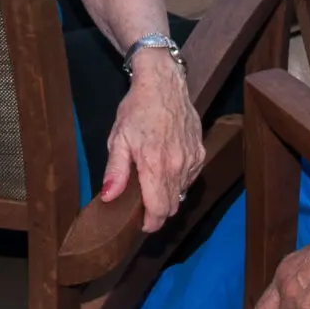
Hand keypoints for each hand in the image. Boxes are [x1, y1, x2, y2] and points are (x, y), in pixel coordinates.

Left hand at [98, 51, 202, 232]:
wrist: (164, 83)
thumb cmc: (137, 109)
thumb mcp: (118, 138)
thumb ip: (115, 171)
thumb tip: (109, 198)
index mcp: (155, 165)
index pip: (159, 210)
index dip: (150, 224)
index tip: (140, 225)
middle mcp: (178, 166)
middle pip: (172, 206)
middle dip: (158, 211)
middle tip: (142, 204)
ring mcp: (192, 159)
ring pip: (182, 193)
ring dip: (168, 195)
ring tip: (153, 184)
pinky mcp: (200, 153)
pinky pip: (190, 178)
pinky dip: (179, 180)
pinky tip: (166, 168)